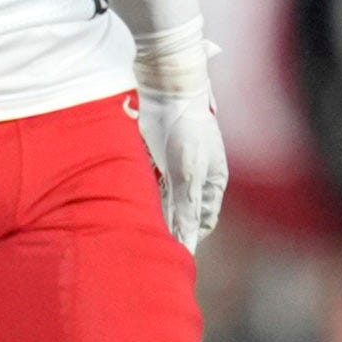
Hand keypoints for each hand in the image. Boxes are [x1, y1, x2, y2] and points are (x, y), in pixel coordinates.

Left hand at [134, 85, 226, 247]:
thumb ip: (187, 209)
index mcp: (212, 182)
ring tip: (133, 224)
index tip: (168, 252)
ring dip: (152, 210)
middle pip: (181, 211)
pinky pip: (149, 182)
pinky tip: (128, 199)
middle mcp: (196, 177)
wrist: (167, 89)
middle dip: (167, 225)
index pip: (201, 221)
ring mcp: (176, 166)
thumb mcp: (188, 173)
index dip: (187, 237)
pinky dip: (141, 192)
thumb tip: (188, 245)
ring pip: (163, 198)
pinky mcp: (156, 157)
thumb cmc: (186, 128)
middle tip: (145, 241)